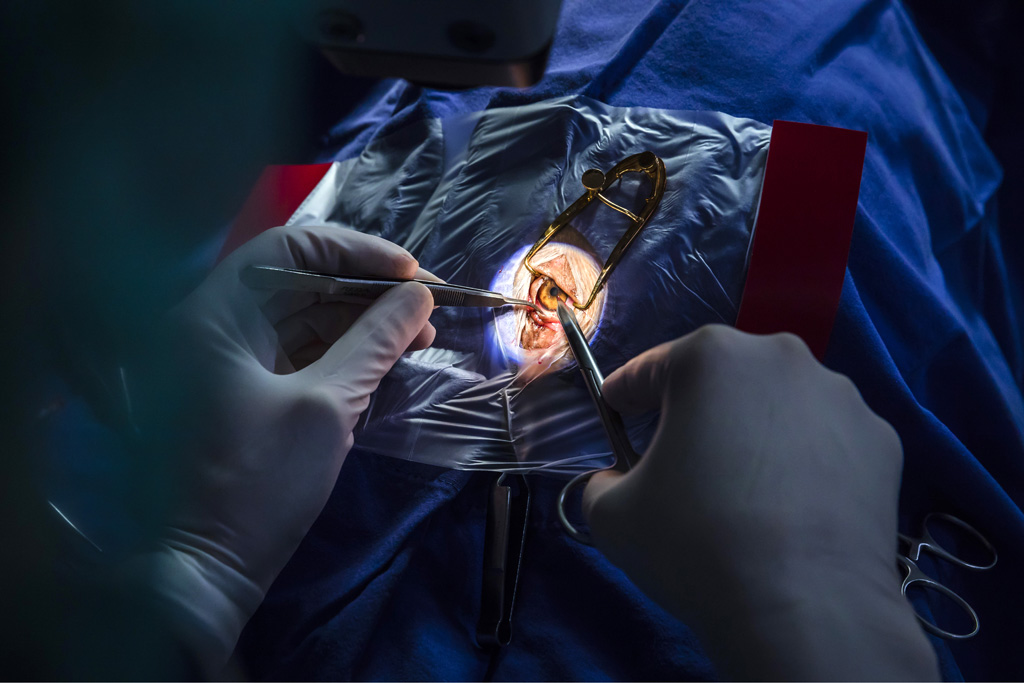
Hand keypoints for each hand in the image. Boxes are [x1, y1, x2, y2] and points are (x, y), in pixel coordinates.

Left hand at [138, 225, 434, 672]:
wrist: (204, 569)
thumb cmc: (259, 483)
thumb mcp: (327, 405)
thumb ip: (376, 341)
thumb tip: (421, 296)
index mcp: (215, 314)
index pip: (291, 246)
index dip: (357, 252)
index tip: (412, 276)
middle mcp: (213, 324)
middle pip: (300, 280)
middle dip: (368, 290)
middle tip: (428, 309)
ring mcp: (226, 360)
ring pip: (303, 316)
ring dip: (362, 322)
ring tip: (420, 336)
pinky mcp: (242, 391)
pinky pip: (297, 351)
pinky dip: (342, 350)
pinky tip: (387, 359)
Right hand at [582, 325, 937, 680]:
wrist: (804, 611)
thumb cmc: (694, 545)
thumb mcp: (610, 516)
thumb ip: (603, 482)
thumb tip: (616, 482)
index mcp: (709, 356)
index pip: (650, 369)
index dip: (624, 395)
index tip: (616, 413)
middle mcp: (781, 357)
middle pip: (721, 380)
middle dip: (696, 412)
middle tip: (679, 461)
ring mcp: (841, 397)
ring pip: (779, 406)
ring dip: (755, 433)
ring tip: (746, 492)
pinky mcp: (883, 442)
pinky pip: (826, 442)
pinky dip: (807, 463)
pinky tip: (794, 509)